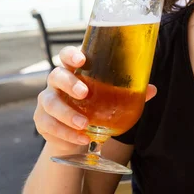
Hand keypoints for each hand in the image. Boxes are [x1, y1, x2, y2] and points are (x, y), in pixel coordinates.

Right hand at [33, 46, 156, 151]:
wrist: (75, 134)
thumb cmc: (94, 106)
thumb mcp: (110, 97)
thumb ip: (129, 92)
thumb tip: (152, 89)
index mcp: (74, 71)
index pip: (67, 55)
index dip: (71, 55)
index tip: (81, 59)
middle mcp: (57, 82)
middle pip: (56, 76)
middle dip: (69, 83)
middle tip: (84, 93)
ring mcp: (47, 100)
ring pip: (50, 103)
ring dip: (67, 114)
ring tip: (84, 123)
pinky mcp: (42, 120)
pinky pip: (49, 125)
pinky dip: (66, 133)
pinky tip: (82, 138)